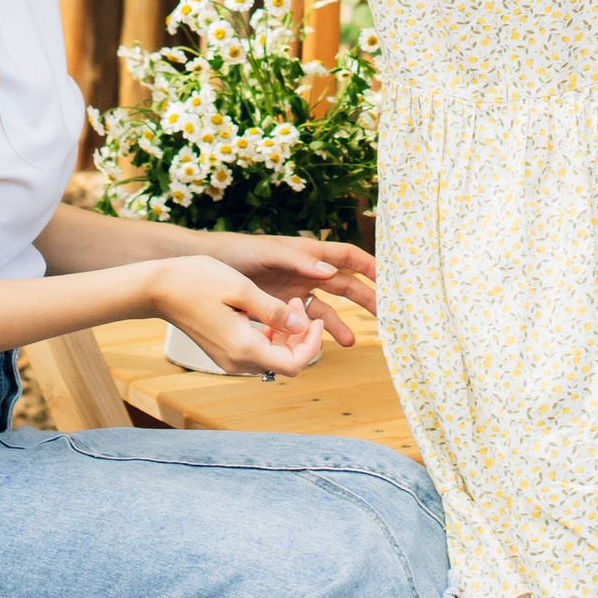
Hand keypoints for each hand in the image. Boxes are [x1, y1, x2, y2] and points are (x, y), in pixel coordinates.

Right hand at [152, 252, 332, 377]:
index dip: (312, 344)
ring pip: (272, 358)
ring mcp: (228, 359)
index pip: (294, 364)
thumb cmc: (196, 281)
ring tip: (283, 303)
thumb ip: (273, 311)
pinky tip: (266, 311)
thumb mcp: (241, 289)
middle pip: (285, 363)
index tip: (315, 319)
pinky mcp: (223, 352)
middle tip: (296, 302)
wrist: (158, 289)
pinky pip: (257, 352)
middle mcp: (237, 361)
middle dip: (300, 336)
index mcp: (244, 348)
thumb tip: (300, 326)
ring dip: (286, 335)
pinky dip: (270, 336)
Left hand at [213, 232, 375, 344]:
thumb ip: (299, 261)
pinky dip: (315, 331)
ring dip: (340, 323)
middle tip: (386, 314)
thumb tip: (332, 271)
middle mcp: (306, 271)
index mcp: (308, 252)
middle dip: (366, 297)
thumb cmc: (237, 252)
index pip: (348, 257)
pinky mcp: (281, 307)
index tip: (391, 277)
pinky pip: (305, 320)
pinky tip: (321, 345)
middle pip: (345, 284)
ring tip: (352, 342)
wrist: (206, 267)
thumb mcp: (267, 253)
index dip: (370, 265)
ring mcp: (295, 290)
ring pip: (327, 307)